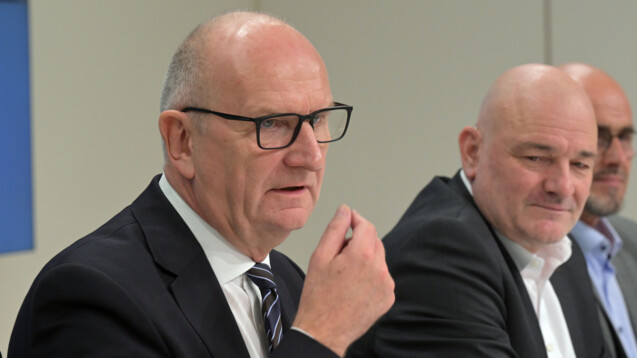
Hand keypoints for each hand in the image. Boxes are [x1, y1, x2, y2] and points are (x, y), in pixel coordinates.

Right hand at [293, 205, 394, 356]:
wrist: (324, 330)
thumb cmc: (318, 296)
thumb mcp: (320, 256)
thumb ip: (335, 229)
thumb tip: (345, 211)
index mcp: (363, 255)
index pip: (366, 225)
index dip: (356, 219)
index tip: (348, 219)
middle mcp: (379, 269)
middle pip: (374, 241)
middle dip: (359, 240)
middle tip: (338, 254)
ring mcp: (386, 285)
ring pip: (379, 259)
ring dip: (365, 258)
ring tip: (344, 274)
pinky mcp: (388, 298)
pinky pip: (382, 277)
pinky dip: (371, 275)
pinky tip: (353, 286)